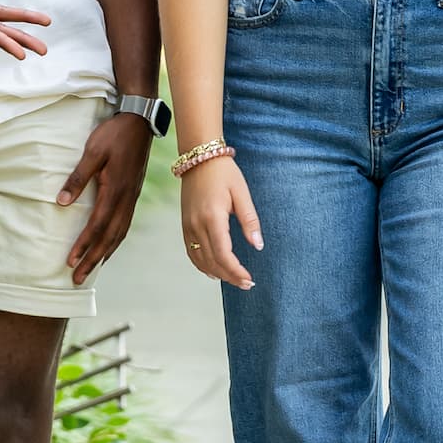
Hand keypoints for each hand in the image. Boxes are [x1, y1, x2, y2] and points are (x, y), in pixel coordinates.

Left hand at [55, 112, 152, 283]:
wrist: (140, 122)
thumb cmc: (114, 134)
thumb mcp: (92, 151)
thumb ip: (77, 178)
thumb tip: (61, 203)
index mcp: (115, 190)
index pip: (97, 226)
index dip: (83, 246)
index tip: (70, 262)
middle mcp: (126, 199)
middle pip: (109, 237)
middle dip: (93, 260)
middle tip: (77, 279)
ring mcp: (132, 198)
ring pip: (118, 234)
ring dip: (104, 254)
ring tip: (91, 270)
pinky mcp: (133, 195)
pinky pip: (124, 225)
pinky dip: (114, 242)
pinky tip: (107, 248)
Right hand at [180, 156, 262, 288]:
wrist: (199, 158)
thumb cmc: (224, 173)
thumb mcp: (242, 194)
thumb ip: (249, 220)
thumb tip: (258, 245)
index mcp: (212, 217)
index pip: (222, 254)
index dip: (235, 271)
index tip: (249, 279)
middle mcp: (196, 225)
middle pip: (212, 261)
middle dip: (230, 276)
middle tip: (247, 284)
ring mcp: (187, 226)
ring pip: (200, 260)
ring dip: (217, 273)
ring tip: (234, 280)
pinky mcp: (184, 225)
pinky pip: (191, 252)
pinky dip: (202, 265)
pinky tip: (214, 271)